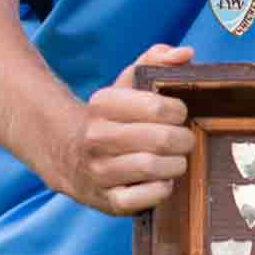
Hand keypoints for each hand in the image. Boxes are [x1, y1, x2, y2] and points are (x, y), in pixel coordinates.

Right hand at [65, 44, 196, 214]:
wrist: (67, 154)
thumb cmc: (112, 116)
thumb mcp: (127, 82)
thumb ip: (157, 60)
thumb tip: (187, 54)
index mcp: (102, 104)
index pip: (156, 107)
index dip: (178, 111)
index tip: (178, 114)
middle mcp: (96, 137)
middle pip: (161, 139)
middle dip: (184, 140)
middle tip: (184, 140)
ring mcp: (99, 171)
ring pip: (154, 168)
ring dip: (176, 164)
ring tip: (176, 159)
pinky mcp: (107, 201)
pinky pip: (146, 198)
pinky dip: (163, 189)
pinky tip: (162, 179)